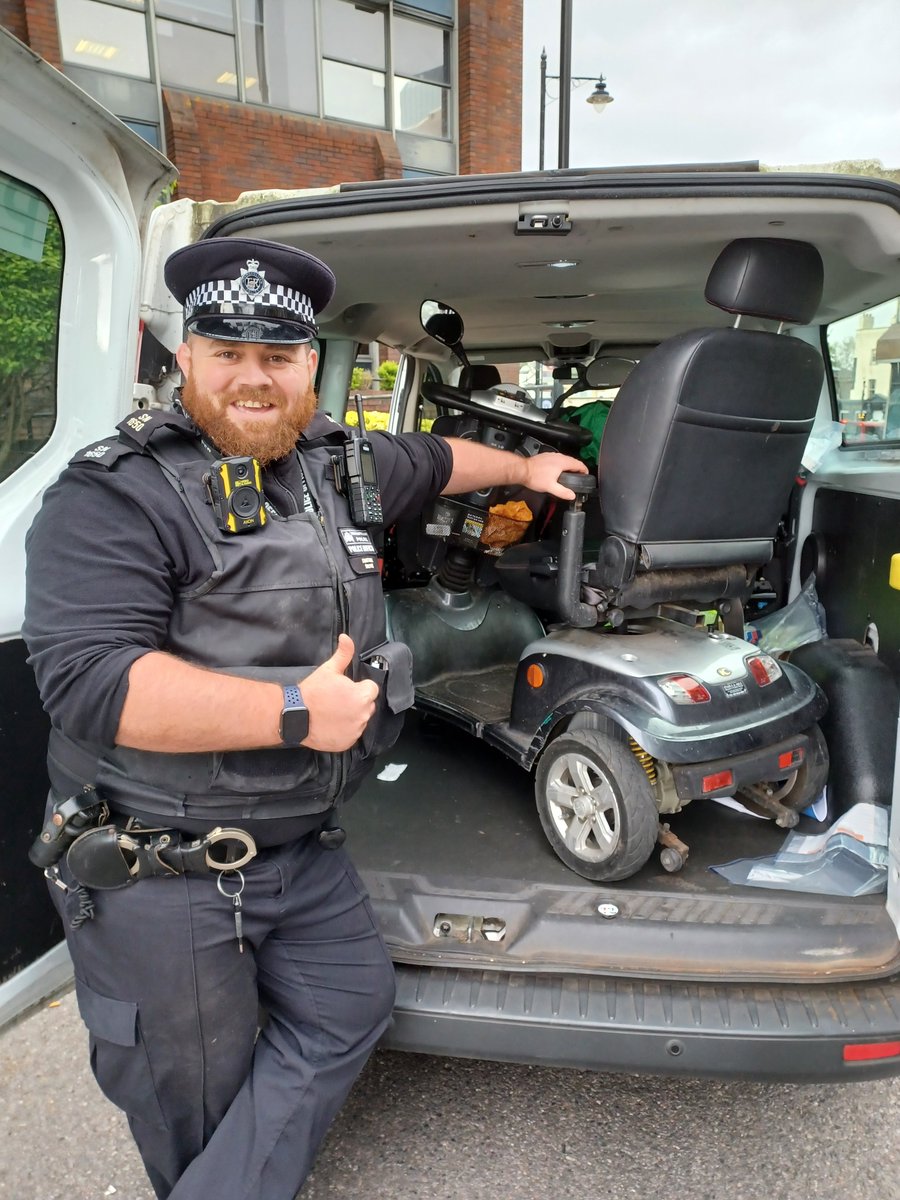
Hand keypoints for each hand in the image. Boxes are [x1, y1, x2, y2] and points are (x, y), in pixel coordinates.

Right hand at [300, 634, 378, 751]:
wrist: (295, 716)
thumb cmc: (313, 691)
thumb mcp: (328, 670)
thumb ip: (343, 654)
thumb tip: (346, 637)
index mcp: (362, 696)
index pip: (371, 688)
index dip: (359, 687)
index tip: (345, 689)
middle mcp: (363, 715)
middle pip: (367, 705)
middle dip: (357, 701)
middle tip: (337, 700)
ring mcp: (355, 731)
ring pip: (360, 720)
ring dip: (352, 716)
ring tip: (332, 713)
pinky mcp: (347, 743)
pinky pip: (352, 734)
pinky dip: (345, 731)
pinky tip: (331, 725)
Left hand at [522, 451, 588, 499]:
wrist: (522, 470)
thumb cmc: (534, 477)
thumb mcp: (550, 487)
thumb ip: (562, 492)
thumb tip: (572, 495)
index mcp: (562, 462)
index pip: (578, 464)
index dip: (584, 469)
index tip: (586, 474)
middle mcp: (557, 456)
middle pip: (572, 460)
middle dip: (577, 468)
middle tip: (579, 475)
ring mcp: (551, 455)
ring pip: (564, 459)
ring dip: (569, 465)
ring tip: (570, 473)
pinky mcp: (545, 456)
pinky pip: (557, 459)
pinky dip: (561, 464)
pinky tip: (557, 470)